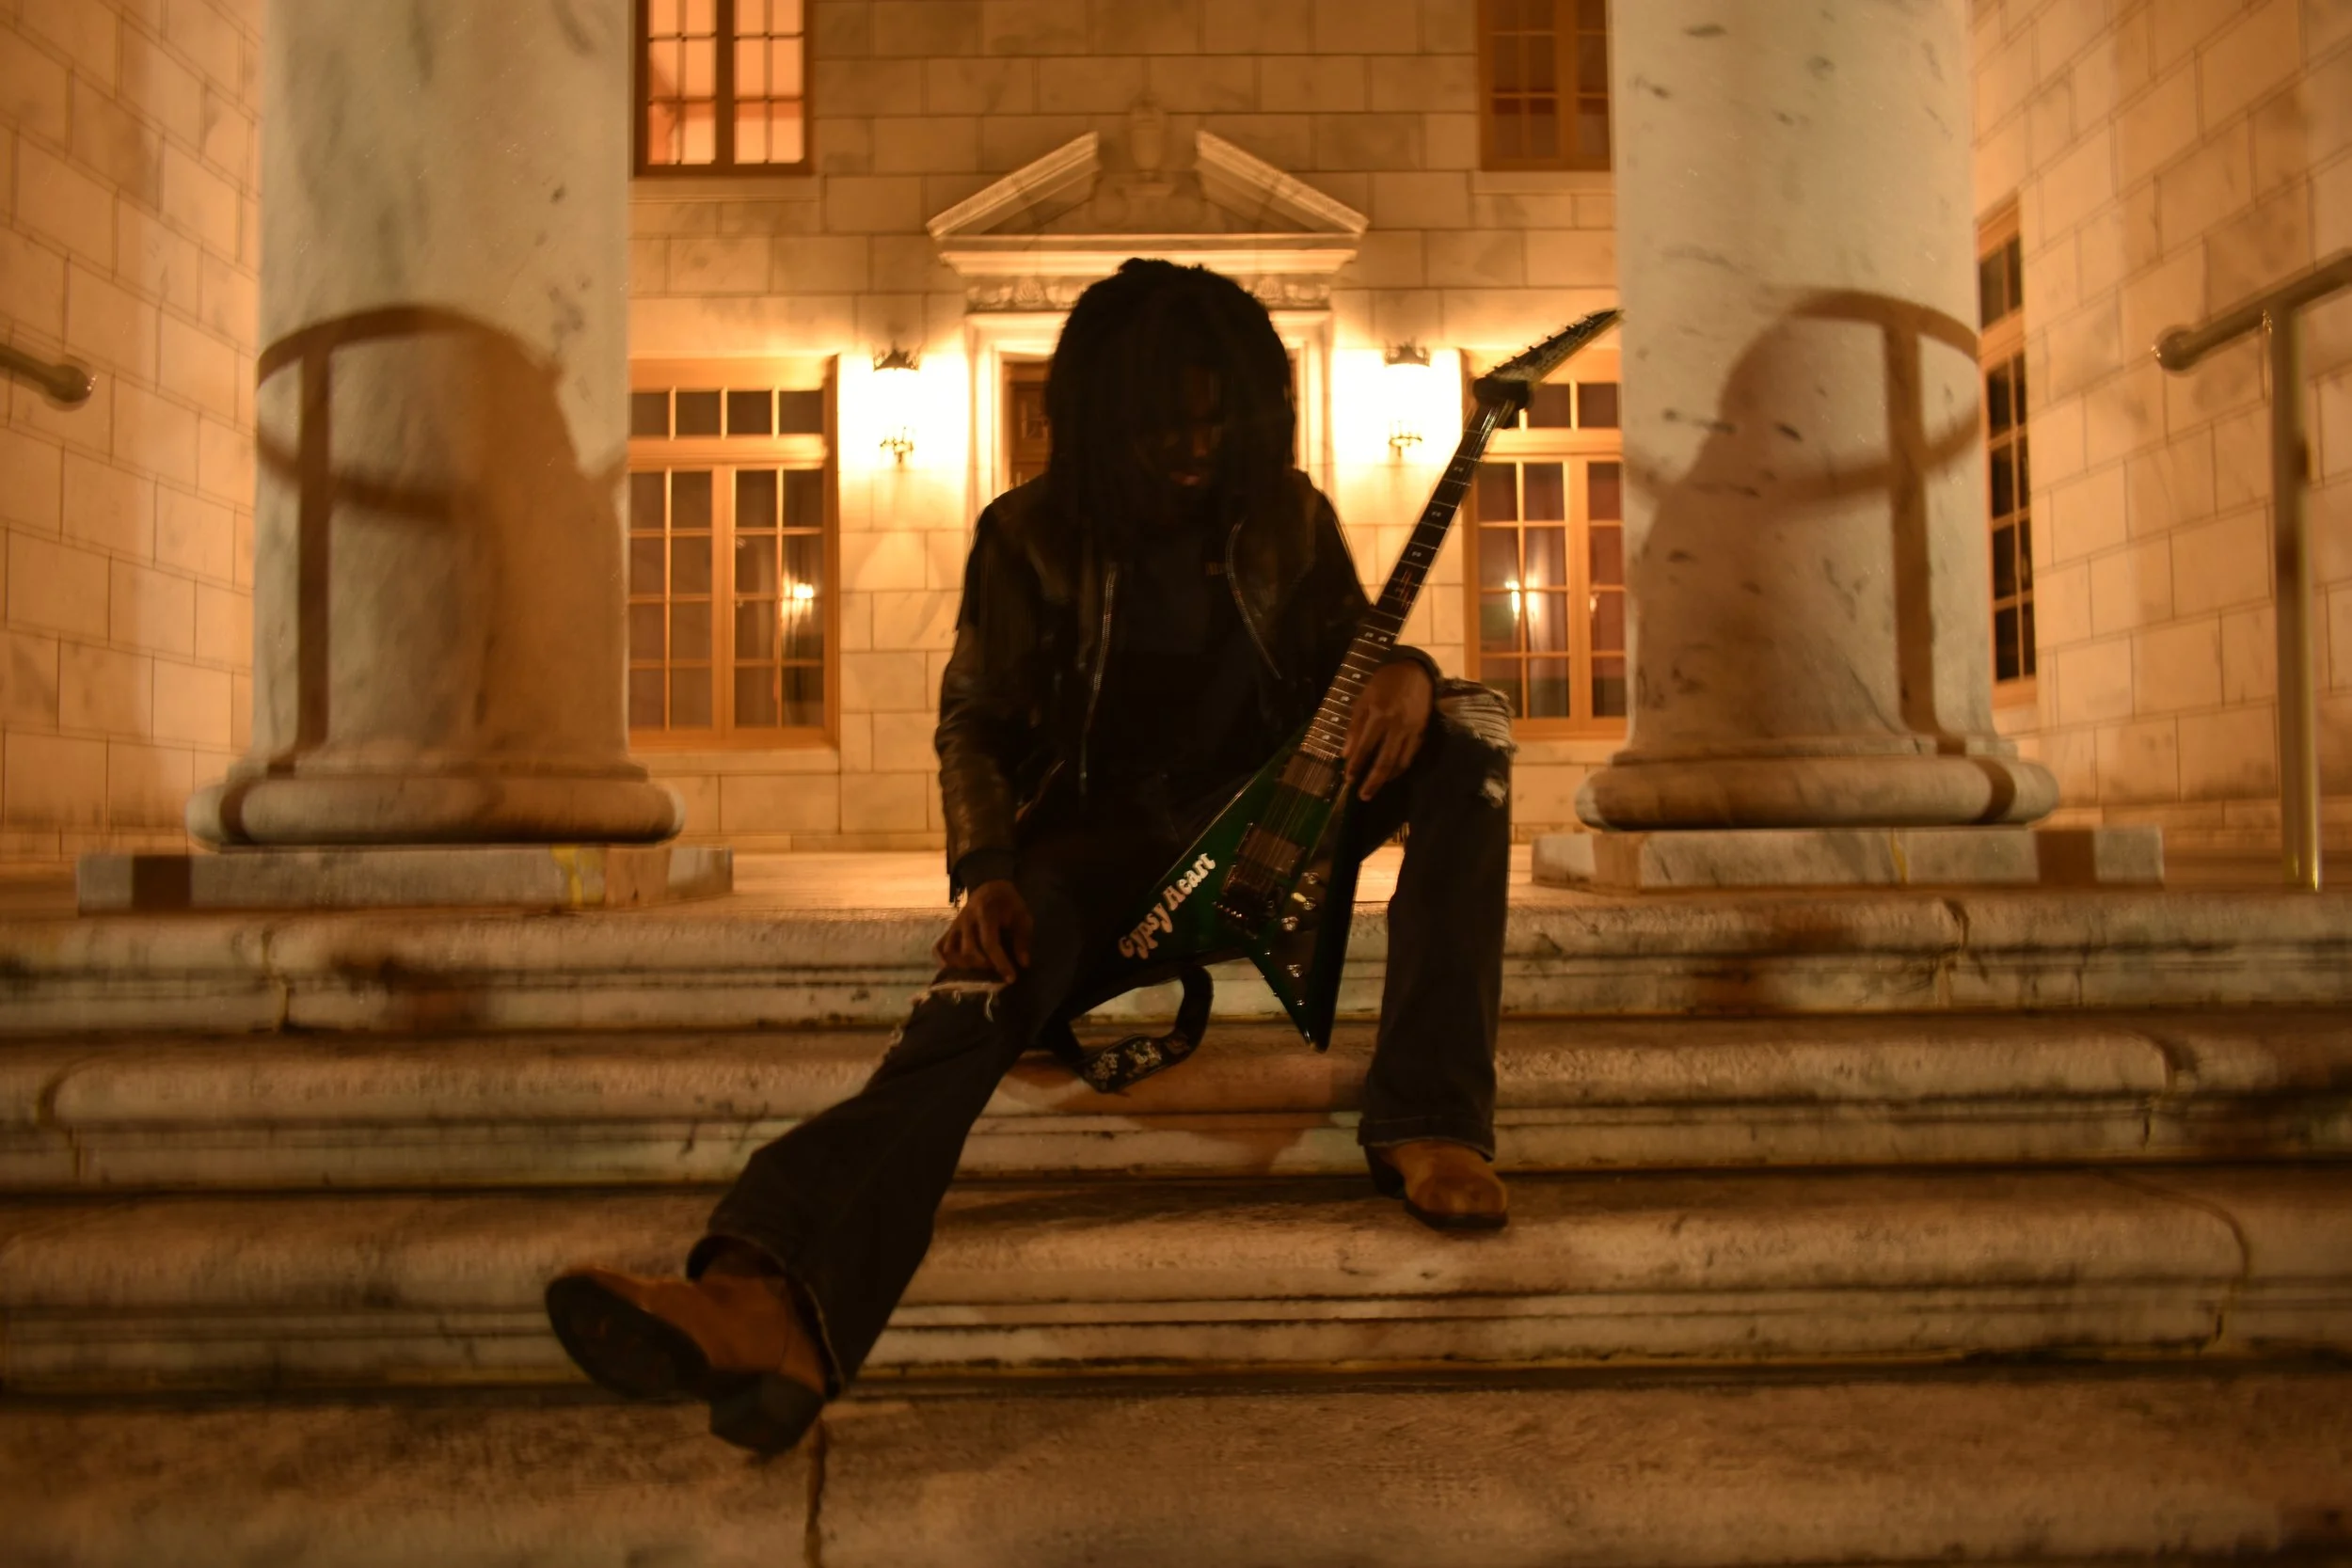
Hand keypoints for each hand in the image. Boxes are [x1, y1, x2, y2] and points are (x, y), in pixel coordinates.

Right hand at [934, 879, 1032, 981]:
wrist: (991, 886)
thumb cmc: (1009, 904)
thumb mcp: (1022, 916)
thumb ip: (1022, 939)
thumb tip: (1023, 964)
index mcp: (986, 913)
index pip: (989, 943)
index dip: (1000, 963)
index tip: (1011, 978)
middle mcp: (966, 919)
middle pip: (968, 950)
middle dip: (983, 966)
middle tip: (996, 970)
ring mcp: (955, 924)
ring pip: (951, 951)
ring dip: (965, 966)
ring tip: (980, 970)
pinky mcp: (949, 929)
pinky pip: (939, 947)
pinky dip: (943, 960)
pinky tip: (954, 969)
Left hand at [1344, 661, 1433, 800]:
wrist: (1415, 671)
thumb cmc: (1384, 683)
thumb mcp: (1363, 699)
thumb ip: (1354, 726)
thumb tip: (1346, 754)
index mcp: (1378, 715)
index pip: (1365, 748)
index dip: (1355, 766)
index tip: (1348, 780)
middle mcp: (1396, 725)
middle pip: (1384, 761)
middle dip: (1372, 782)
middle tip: (1363, 796)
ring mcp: (1411, 730)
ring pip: (1399, 762)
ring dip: (1386, 778)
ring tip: (1375, 788)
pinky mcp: (1422, 732)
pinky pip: (1411, 756)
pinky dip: (1400, 768)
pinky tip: (1391, 774)